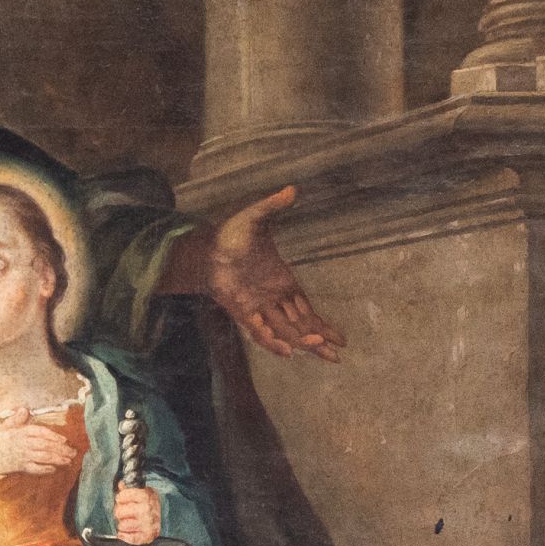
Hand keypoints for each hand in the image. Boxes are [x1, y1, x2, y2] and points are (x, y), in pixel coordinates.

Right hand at [0, 418, 75, 481]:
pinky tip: (53, 469)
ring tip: (68, 461)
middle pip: (46, 445)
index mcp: (19, 432)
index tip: (64, 439)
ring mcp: (20, 456)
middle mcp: (22, 443)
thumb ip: (15, 419)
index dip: (53, 436)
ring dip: (57, 459)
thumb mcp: (2, 426)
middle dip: (60, 449)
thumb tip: (24, 409)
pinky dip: (44, 469)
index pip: (40, 432)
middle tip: (73, 452)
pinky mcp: (17, 467)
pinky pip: (34, 468)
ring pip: (43, 457)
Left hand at [113, 484, 164, 545]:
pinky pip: (131, 538)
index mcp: (146, 496)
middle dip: (120, 512)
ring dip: (122, 524)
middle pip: (119, 512)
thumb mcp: (141, 492)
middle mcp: (148, 509)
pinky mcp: (149, 536)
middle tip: (125, 512)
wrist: (165, 518)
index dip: (120, 498)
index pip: (122, 496)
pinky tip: (124, 533)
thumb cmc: (148, 505)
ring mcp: (149, 523)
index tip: (122, 500)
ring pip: (122, 525)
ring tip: (128, 521)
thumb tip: (121, 484)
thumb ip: (128, 489)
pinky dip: (125, 536)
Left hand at [203, 186, 343, 360]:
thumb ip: (272, 206)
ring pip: (284, 332)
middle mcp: (273, 299)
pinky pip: (259, 332)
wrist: (203, 247)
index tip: (341, 339)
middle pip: (300, 327)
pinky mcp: (241, 311)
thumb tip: (292, 188)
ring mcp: (258, 307)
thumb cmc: (230, 235)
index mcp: (283, 282)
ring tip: (320, 350)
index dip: (322, 324)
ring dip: (301, 341)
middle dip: (319, 341)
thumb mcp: (255, 218)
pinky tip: (287, 351)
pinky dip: (272, 342)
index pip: (307, 310)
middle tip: (338, 357)